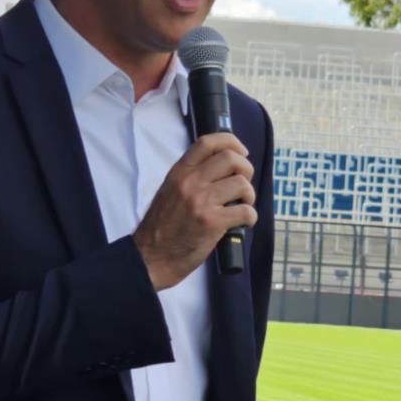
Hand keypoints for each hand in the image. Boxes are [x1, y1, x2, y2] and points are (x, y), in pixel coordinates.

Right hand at [134, 133, 255, 290]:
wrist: (149, 258)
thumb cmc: (161, 228)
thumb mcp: (168, 192)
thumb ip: (190, 178)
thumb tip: (221, 170)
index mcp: (179, 173)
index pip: (207, 142)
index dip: (231, 142)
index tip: (241, 152)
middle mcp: (190, 182)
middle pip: (231, 159)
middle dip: (246, 170)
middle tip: (242, 185)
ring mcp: (201, 202)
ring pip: (242, 184)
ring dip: (249, 195)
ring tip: (242, 205)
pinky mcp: (212, 223)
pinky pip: (246, 211)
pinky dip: (250, 217)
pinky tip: (243, 223)